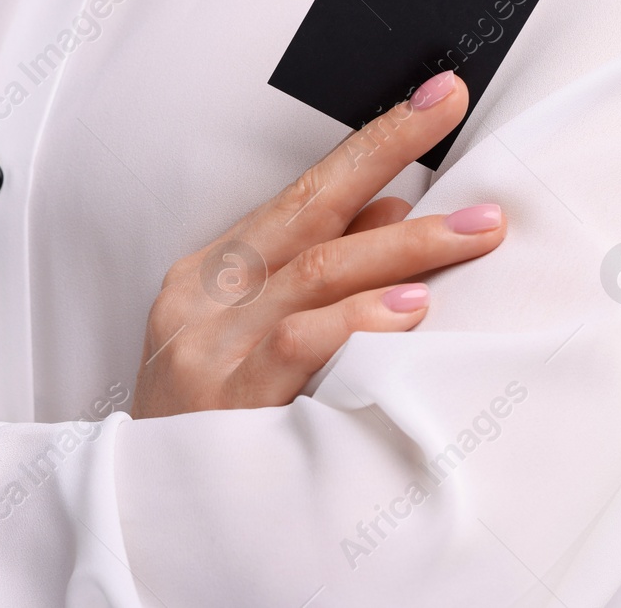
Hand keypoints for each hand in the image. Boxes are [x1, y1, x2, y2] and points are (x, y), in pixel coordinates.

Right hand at [132, 71, 504, 417]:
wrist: (147, 517)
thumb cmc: (208, 425)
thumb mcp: (250, 338)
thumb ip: (314, 278)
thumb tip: (393, 213)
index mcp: (210, 276)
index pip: (303, 193)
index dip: (371, 143)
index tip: (433, 103)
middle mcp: (205, 298)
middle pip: (309, 212)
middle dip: (387, 156)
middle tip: (454, 124)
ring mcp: (212, 346)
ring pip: (317, 271)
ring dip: (405, 246)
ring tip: (472, 232)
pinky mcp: (228, 399)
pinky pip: (301, 343)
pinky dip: (360, 320)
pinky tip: (411, 309)